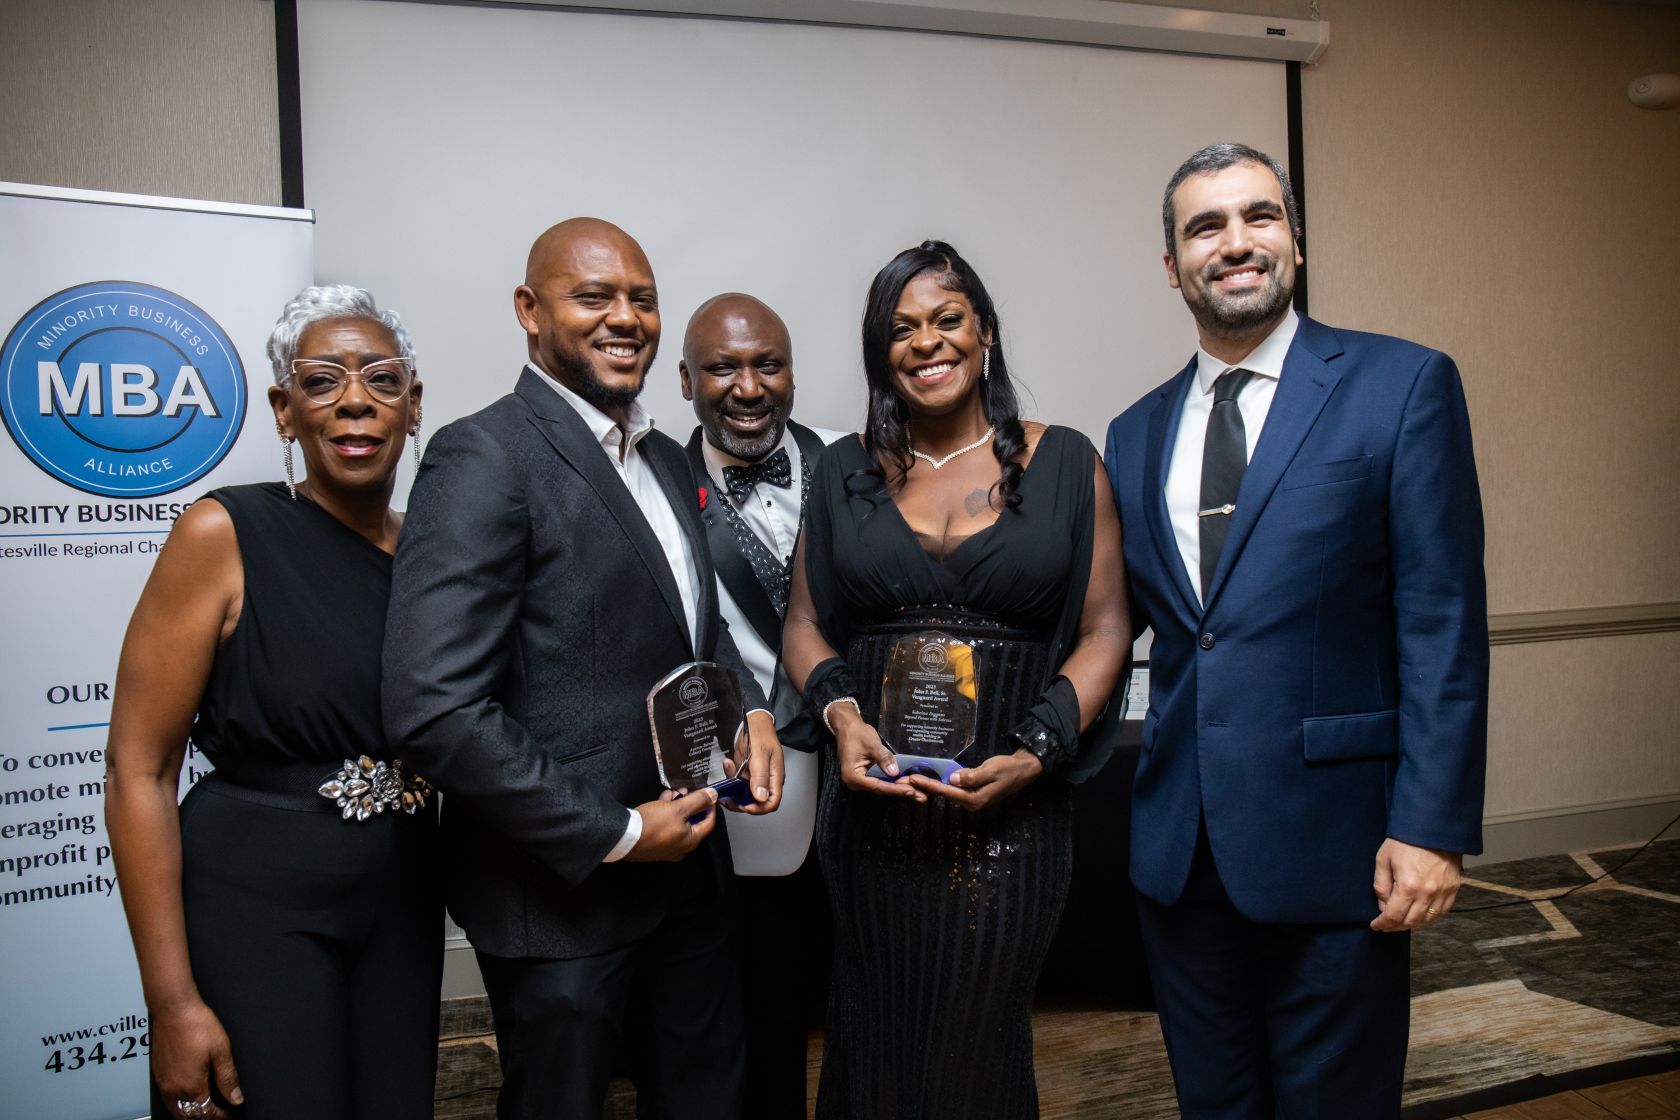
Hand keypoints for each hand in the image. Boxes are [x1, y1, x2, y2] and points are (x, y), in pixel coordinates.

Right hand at [150, 999, 241, 1117]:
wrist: (174, 1009)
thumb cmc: (197, 1025)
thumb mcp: (221, 1051)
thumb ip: (228, 1078)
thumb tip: (235, 1098)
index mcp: (191, 1085)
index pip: (206, 1112)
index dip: (220, 1116)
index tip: (229, 1113)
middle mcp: (174, 1088)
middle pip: (187, 1117)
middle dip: (203, 1118)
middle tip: (217, 1114)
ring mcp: (163, 1082)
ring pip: (175, 1111)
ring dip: (189, 1114)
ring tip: (204, 1109)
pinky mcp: (157, 1074)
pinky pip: (167, 1099)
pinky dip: (178, 1104)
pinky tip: (187, 1096)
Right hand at [624, 788, 719, 860]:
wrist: (624, 836)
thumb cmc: (652, 825)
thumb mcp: (677, 808)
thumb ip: (698, 801)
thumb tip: (713, 795)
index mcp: (691, 841)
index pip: (709, 823)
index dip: (710, 807)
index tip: (709, 796)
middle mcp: (681, 848)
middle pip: (691, 821)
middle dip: (688, 803)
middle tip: (684, 791)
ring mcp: (667, 847)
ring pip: (677, 822)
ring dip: (675, 806)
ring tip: (669, 794)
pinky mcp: (655, 844)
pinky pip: (666, 826)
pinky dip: (665, 814)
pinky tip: (660, 802)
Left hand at [723, 710, 783, 814]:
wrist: (753, 720)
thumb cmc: (761, 732)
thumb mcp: (760, 753)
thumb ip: (760, 776)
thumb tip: (761, 797)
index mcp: (775, 777)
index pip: (771, 802)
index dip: (759, 808)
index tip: (745, 805)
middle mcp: (766, 779)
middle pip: (757, 802)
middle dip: (741, 801)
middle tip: (730, 796)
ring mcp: (756, 776)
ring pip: (745, 794)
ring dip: (733, 789)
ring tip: (728, 775)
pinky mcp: (747, 772)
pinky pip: (738, 782)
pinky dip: (730, 777)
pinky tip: (728, 765)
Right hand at [829, 702, 924, 801]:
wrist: (847, 727)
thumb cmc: (856, 733)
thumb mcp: (871, 744)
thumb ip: (883, 758)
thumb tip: (895, 772)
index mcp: (852, 776)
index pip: (878, 785)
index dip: (895, 788)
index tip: (911, 791)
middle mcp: (854, 783)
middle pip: (881, 789)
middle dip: (900, 791)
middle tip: (919, 795)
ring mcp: (860, 781)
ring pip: (882, 786)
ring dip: (898, 788)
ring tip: (917, 793)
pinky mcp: (865, 777)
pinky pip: (881, 781)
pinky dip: (893, 782)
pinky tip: (907, 784)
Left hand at [909, 750, 1042, 810]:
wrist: (1023, 770)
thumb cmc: (1008, 769)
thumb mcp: (990, 770)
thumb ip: (971, 776)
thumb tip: (952, 779)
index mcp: (975, 799)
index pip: (947, 792)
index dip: (929, 785)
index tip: (913, 779)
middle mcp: (972, 802)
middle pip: (944, 794)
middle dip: (925, 787)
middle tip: (906, 781)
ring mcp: (973, 799)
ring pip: (948, 792)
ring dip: (931, 786)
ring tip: (914, 780)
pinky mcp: (973, 793)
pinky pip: (955, 789)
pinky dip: (942, 784)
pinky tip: (931, 779)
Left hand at [1371, 838, 1461, 931]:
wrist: (1432, 828)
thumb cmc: (1405, 841)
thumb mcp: (1383, 860)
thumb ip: (1381, 886)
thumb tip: (1383, 905)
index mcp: (1408, 886)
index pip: (1393, 916)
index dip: (1383, 924)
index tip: (1376, 925)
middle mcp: (1428, 893)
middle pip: (1411, 922)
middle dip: (1395, 926)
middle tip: (1386, 925)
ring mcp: (1443, 892)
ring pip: (1427, 920)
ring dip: (1412, 924)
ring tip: (1401, 921)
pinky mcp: (1453, 888)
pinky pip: (1442, 912)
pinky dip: (1429, 917)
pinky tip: (1420, 914)